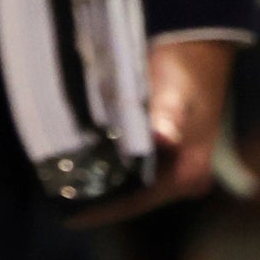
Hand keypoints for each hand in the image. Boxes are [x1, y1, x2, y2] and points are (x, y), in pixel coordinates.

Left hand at [72, 37, 237, 226]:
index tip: (68, 216)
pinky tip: (81, 156)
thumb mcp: (176, 89)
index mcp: (188, 173)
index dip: (103, 210)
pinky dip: (108, 162)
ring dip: (100, 178)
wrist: (202, 44)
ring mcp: (174, 164)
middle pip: (131, 196)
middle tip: (58, 193)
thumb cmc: (188, 67)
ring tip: (63, 178)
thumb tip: (163, 138)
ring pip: (129, 181)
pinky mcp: (163, 149)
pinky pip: (131, 164)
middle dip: (97, 195)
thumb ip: (167, 114)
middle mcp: (182, 177)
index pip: (137, 203)